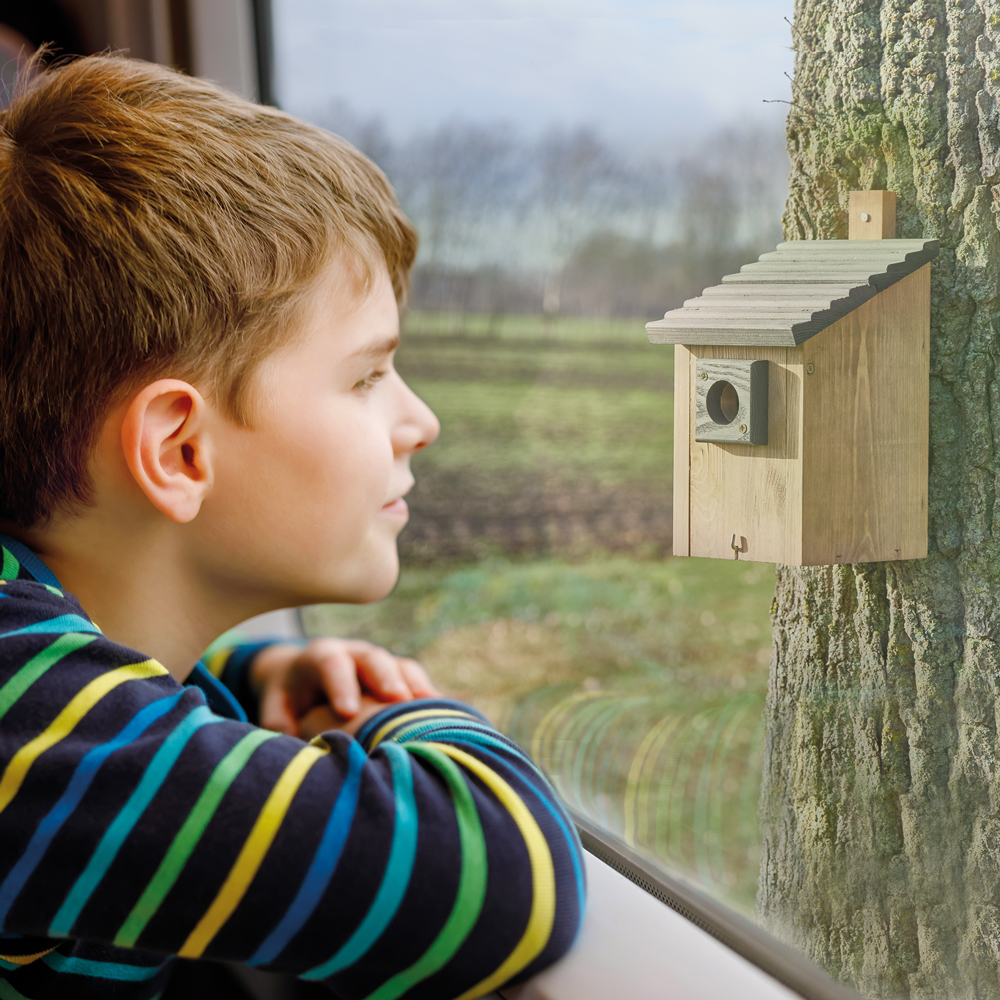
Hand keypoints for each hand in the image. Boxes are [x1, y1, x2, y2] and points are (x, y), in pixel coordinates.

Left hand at [250, 638, 437, 736]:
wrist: (305, 677)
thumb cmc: (288, 699)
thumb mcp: (277, 708)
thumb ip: (280, 723)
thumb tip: (291, 742)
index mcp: (320, 657)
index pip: (330, 662)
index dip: (339, 684)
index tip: (347, 711)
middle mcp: (354, 654)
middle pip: (372, 658)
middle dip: (385, 678)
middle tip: (396, 700)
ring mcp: (380, 663)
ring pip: (400, 666)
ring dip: (414, 686)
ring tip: (430, 708)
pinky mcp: (399, 676)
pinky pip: (418, 681)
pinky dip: (430, 697)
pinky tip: (447, 715)